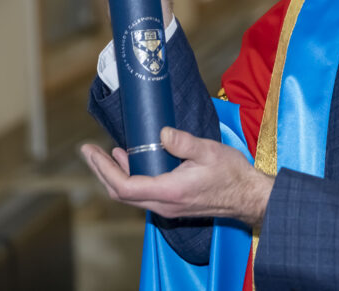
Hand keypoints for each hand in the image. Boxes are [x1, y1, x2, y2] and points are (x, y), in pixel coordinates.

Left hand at [81, 127, 273, 225]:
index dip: (103, 169)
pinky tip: (131, 161)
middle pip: (121, 193)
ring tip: (106, 154)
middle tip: (89, 151)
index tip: (91, 151)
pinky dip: (130, 178)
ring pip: (131, 195)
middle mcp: (164, 203)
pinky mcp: (173, 203)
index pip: (124, 186)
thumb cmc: (232, 174)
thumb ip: (183, 142)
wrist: (248, 196)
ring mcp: (168, 206)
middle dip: (101, 171)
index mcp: (169, 190)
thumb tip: (161, 133)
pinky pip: (143, 194)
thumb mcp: (209, 151)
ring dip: (114, 175)